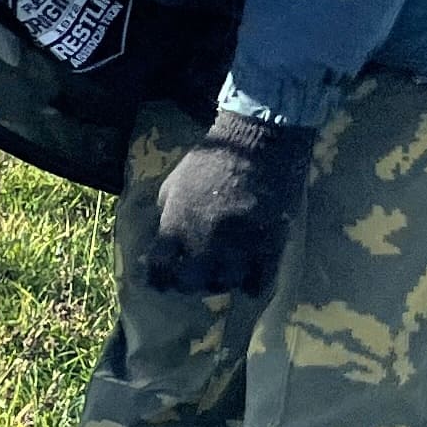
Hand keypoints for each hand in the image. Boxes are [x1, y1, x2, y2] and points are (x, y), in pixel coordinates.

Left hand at [142, 112, 316, 294]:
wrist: (258, 141)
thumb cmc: (211, 159)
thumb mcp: (174, 184)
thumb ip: (166, 215)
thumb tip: (160, 241)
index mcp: (176, 224)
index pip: (159, 268)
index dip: (157, 278)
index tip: (159, 279)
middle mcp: (204, 241)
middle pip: (190, 283)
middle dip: (187, 284)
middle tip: (192, 278)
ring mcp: (238, 245)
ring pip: (225, 284)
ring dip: (220, 283)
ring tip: (220, 275)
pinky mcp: (269, 243)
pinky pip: (259, 281)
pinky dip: (251, 285)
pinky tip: (248, 280)